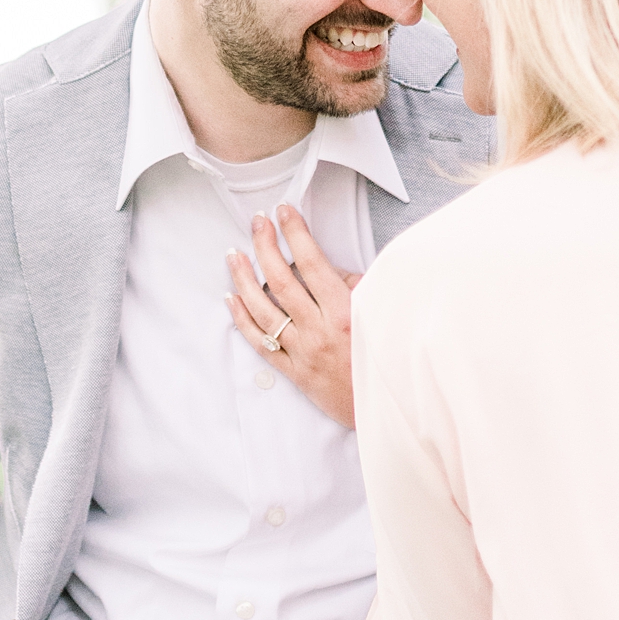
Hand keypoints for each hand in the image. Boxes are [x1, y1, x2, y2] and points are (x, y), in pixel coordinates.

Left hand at [226, 205, 361, 429]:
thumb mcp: (379, 314)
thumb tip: (326, 267)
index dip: (296, 234)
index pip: (314, 263)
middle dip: (266, 246)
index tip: (285, 211)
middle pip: (282, 280)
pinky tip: (232, 297)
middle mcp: (320, 330)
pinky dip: (243, 319)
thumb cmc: (386, 357)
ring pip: (264, 310)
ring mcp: (303, 352)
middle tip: (257, 222)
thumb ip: (355, 287)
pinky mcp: (294, 372)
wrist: (383, 407)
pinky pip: (260, 343)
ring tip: (233, 254)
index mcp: (346, 312)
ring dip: (244, 278)